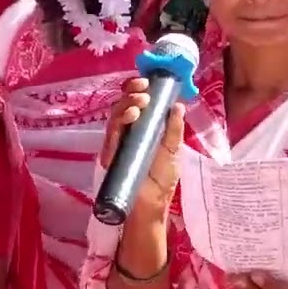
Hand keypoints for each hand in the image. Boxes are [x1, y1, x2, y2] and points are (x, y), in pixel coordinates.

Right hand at [99, 76, 185, 214]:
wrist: (150, 206)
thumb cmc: (161, 181)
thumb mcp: (173, 152)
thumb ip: (174, 130)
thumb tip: (177, 105)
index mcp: (142, 129)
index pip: (137, 104)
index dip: (139, 91)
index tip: (148, 82)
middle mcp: (127, 133)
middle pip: (123, 106)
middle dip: (131, 93)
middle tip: (143, 90)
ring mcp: (117, 144)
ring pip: (115, 116)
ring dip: (126, 105)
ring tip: (140, 103)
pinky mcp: (110, 155)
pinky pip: (111, 134)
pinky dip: (119, 123)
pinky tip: (130, 116)